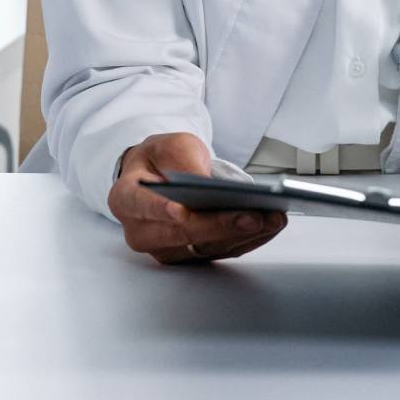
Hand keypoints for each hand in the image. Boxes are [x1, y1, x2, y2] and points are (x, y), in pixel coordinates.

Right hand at [108, 131, 286, 265]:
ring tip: (272, 219)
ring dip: (241, 235)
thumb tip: (204, 181)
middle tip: (253, 216)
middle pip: (180, 234)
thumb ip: (183, 160)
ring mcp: (166, 247)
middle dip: (219, 226)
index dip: (159, 210)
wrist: (162, 174)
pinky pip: (220, 252)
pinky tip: (269, 226)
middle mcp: (141, 231)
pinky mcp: (190, 255)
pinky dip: (248, 240)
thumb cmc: (164, 159)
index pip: (140, 206)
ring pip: (203, 248)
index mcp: (126, 199)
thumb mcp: (172, 145)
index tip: (180, 211)